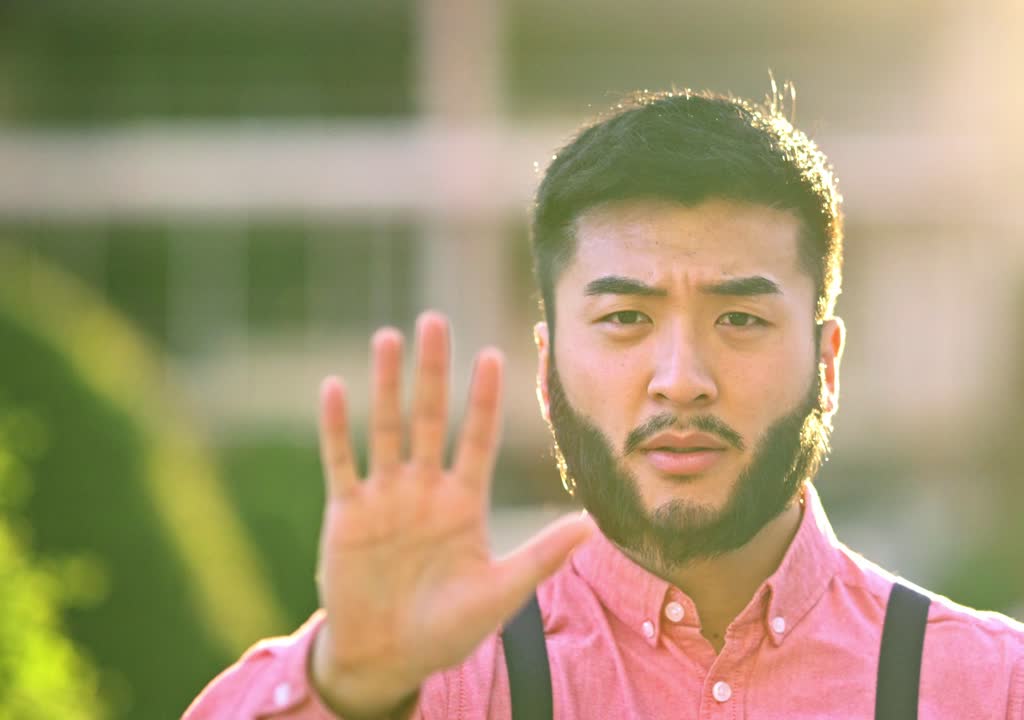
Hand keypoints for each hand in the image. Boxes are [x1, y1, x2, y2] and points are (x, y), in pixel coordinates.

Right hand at [309, 312, 591, 717]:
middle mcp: (424, 490)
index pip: (477, 438)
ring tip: (389, 337)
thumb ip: (541, 556)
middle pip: (429, 418)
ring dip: (387, 385)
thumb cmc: (448, 628)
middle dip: (433, 371)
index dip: (482, 398)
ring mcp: (385, 498)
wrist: (389, 658)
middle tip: (435, 320)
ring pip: (386, 429)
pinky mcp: (348, 514)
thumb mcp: (501, 593)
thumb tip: (593, 526)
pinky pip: (342, 463)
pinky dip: (337, 428)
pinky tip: (335, 388)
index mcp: (463, 503)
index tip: (492, 355)